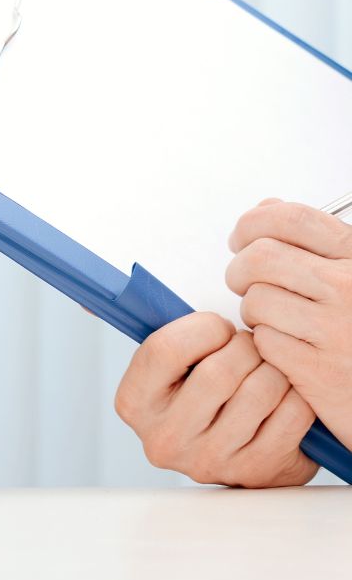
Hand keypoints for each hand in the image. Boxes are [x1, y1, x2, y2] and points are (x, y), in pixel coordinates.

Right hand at [115, 312, 316, 486]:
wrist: (234, 452)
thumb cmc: (198, 391)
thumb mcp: (164, 366)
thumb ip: (143, 332)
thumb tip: (87, 303)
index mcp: (133, 403)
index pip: (165, 348)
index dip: (204, 328)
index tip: (218, 329)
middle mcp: (165, 439)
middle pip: (220, 371)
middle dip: (245, 347)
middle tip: (247, 348)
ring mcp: (212, 461)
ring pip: (262, 389)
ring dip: (274, 369)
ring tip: (264, 371)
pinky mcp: (258, 473)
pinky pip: (293, 413)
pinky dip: (297, 396)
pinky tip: (282, 397)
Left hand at [228, 198, 351, 450]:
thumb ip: (316, 241)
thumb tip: (267, 208)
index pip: (293, 219)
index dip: (254, 222)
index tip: (242, 236)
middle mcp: (350, 289)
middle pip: (261, 257)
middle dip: (239, 268)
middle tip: (242, 281)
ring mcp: (336, 330)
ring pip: (256, 300)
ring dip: (253, 310)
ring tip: (274, 321)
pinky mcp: (319, 371)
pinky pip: (263, 340)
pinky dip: (264, 344)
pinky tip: (285, 348)